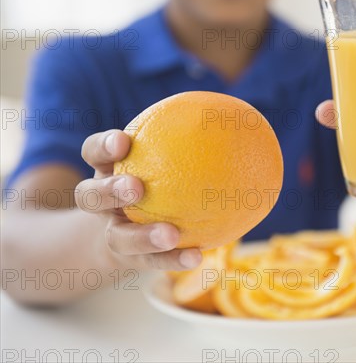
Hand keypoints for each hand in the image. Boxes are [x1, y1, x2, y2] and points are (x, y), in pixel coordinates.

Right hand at [75, 130, 201, 269]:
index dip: (104, 146)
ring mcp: (114, 233)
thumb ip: (191, 140)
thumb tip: (241, 118)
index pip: (94, 152)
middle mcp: (103, 203)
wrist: (130, 231)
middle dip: (110, 190)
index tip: (123, 140)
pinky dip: (173, 259)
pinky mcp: (131, 259)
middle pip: (89, 196)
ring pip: (117, 237)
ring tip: (170, 234)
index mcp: (107, 171)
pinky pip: (151, 262)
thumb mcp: (163, 157)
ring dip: (143, 236)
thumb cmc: (156, 181)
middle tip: (136, 187)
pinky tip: (198, 256)